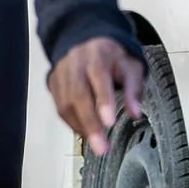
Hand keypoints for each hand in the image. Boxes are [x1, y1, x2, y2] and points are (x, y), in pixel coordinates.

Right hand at [48, 35, 147, 154]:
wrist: (86, 42)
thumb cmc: (111, 57)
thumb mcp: (130, 66)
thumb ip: (134, 88)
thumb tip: (135, 112)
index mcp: (97, 56)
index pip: (99, 78)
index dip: (103, 101)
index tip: (109, 121)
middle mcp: (74, 64)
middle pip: (78, 95)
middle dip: (90, 123)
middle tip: (102, 146)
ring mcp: (61, 74)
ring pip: (65, 104)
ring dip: (81, 127)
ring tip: (97, 144)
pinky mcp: (53, 84)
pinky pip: (59, 108)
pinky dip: (72, 123)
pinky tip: (84, 133)